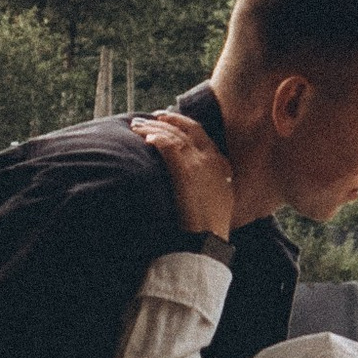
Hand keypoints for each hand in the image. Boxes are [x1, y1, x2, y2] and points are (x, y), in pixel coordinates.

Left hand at [132, 107, 233, 242]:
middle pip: (186, 129)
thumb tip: (196, 179)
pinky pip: (168, 146)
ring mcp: (199, 163)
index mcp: (221, 163)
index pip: (199, 133)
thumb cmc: (210, 226)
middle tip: (146, 118)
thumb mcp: (219, 198)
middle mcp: (211, 158)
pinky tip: (145, 138)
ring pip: (174, 136)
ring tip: (136, 126)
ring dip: (153, 128)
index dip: (181, 123)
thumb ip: (210, 182)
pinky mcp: (185, 171)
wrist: (207, 239)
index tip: (166, 119)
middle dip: (165, 120)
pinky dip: (156, 138)